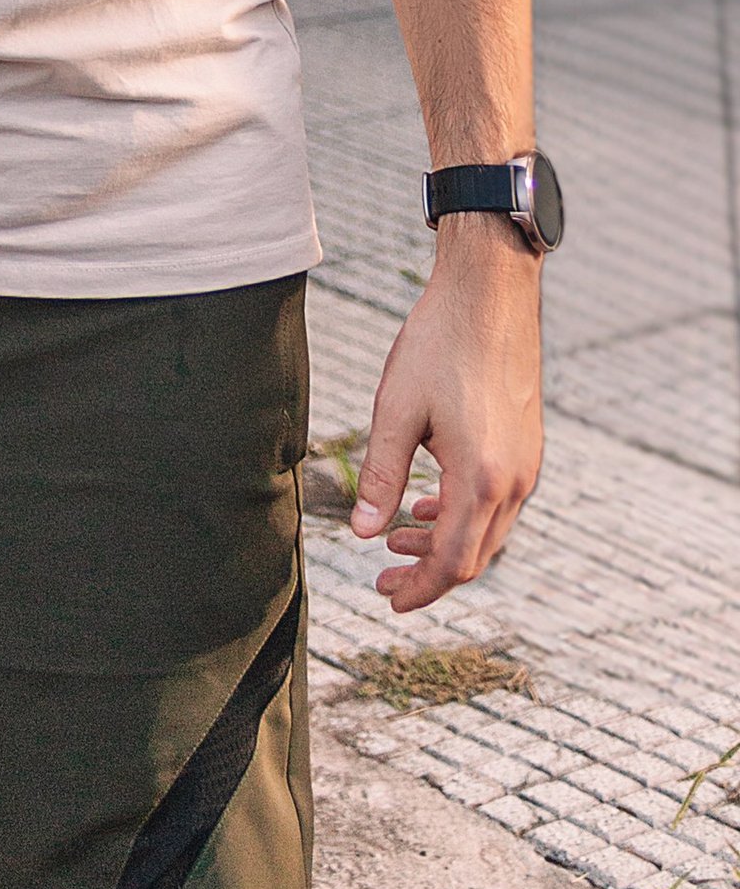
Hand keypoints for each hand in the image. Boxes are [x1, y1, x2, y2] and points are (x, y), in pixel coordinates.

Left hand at [351, 220, 542, 607]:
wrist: (491, 292)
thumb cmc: (439, 343)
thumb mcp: (395, 410)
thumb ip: (380, 476)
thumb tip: (362, 533)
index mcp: (481, 479)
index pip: (453, 563)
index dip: (420, 588)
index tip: (387, 597)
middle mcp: (514, 480)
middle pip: (475, 556)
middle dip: (429, 573)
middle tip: (384, 577)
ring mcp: (527, 463)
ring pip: (488, 530)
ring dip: (445, 542)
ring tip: (398, 536)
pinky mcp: (527, 444)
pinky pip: (498, 500)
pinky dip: (463, 513)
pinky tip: (429, 502)